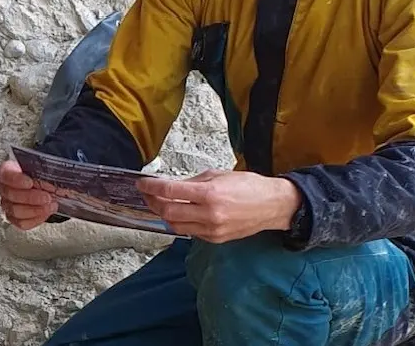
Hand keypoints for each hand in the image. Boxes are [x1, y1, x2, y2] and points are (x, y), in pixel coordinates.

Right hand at [0, 160, 57, 229]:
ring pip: (15, 210)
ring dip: (35, 209)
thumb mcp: (42, 166)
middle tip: (46, 196)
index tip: (30, 182)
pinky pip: (22, 222)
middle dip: (30, 197)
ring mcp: (7, 204)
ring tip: (50, 205)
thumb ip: (43, 168)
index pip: (5, 174)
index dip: (16, 180)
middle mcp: (4, 188)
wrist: (45, 187)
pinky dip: (36, 218)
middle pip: (10, 194)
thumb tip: (54, 170)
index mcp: (7, 171)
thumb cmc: (40, 175)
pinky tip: (46, 212)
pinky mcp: (14, 218)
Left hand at [136, 169, 301, 243]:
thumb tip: (172, 186)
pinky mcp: (215, 239)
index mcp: (209, 193)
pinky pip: (190, 232)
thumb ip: (193, 182)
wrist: (272, 206)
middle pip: (167, 212)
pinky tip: (180, 213)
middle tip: (147, 194)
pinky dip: (181, 223)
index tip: (142, 184)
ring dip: (163, 215)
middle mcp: (209, 213)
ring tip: (160, 204)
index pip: (169, 191)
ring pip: (175, 225)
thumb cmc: (249, 186)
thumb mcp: (218, 175)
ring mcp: (212, 229)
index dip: (151, 187)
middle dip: (152, 202)